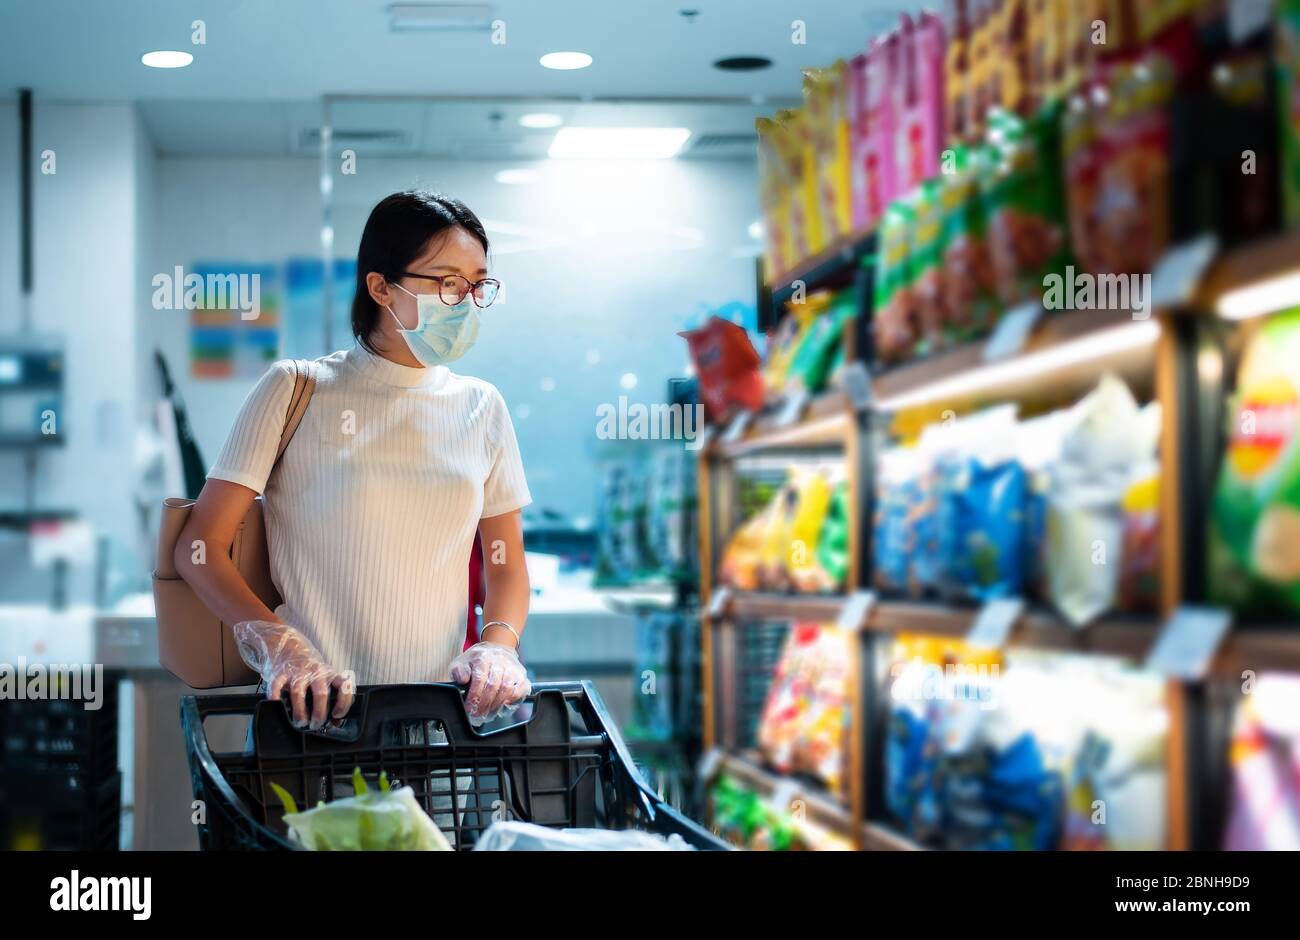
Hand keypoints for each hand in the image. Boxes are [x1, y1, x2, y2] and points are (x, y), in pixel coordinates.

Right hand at [232, 620, 354, 729]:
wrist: (287, 643)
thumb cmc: (308, 665)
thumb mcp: (324, 674)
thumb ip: (331, 693)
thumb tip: (336, 720)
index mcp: (329, 673)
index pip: (343, 686)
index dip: (343, 702)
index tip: (337, 715)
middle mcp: (315, 672)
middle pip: (321, 694)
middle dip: (319, 713)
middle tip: (316, 725)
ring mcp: (296, 671)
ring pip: (299, 693)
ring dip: (300, 712)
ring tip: (300, 722)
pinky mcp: (280, 672)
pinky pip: (277, 687)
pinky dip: (276, 698)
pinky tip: (278, 707)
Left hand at [449, 642, 529, 725]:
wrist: (496, 648)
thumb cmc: (478, 660)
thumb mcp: (462, 662)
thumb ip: (459, 671)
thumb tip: (462, 680)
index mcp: (483, 658)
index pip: (480, 679)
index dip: (474, 696)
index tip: (469, 707)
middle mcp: (499, 661)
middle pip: (493, 686)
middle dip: (484, 704)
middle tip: (477, 714)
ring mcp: (512, 667)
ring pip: (507, 689)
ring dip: (497, 704)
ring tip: (488, 713)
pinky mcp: (522, 674)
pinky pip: (521, 689)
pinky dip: (513, 699)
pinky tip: (504, 705)